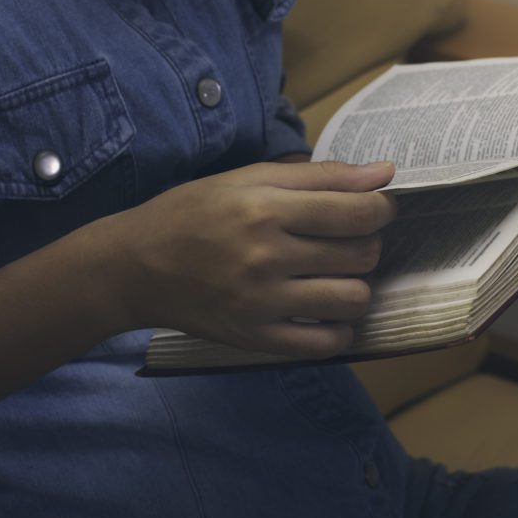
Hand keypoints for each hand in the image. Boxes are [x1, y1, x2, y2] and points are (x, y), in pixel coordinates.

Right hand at [91, 160, 396, 357]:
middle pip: (361, 255)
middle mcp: (266, 257)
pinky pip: (325, 344)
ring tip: (335, 277)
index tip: (374, 209)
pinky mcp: (255, 339)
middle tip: (345, 241)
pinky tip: (324, 313)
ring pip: (352, 300)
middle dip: (366, 244)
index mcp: (265, 209)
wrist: (134, 268)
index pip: (358, 213)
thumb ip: (319, 175)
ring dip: (355, 287)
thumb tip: (383, 174)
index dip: (380, 209)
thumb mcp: (248, 178)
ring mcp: (262, 303)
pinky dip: (337, 329)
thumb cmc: (192, 213)